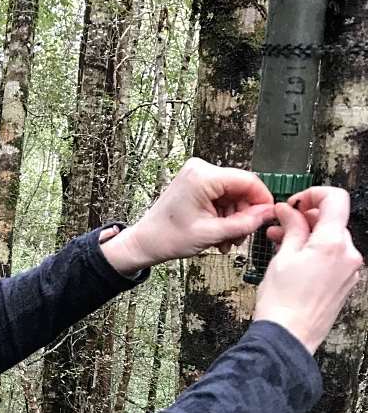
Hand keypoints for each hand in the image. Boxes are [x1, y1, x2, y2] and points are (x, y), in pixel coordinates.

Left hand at [99, 158, 277, 273]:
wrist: (144, 242)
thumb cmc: (168, 238)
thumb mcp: (212, 234)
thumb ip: (244, 223)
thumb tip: (268, 213)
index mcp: (203, 176)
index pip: (248, 181)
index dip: (262, 200)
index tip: (268, 218)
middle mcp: (201, 169)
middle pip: (241, 189)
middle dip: (245, 215)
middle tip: (241, 238)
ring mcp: (197, 176)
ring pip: (232, 196)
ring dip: (234, 219)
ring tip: (226, 241)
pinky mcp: (196, 184)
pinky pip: (221, 198)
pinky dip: (224, 216)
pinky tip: (219, 234)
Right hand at [254, 187, 362, 354]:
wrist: (288, 337)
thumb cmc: (282, 304)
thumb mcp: (282, 258)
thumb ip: (291, 228)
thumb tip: (289, 211)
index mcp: (333, 243)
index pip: (335, 199)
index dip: (313, 195)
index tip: (295, 202)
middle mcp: (348, 255)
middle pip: (332, 221)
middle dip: (305, 219)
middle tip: (279, 224)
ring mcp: (349, 270)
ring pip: (330, 240)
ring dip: (308, 237)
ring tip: (281, 243)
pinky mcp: (344, 283)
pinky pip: (332, 258)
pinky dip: (314, 253)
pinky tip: (293, 261)